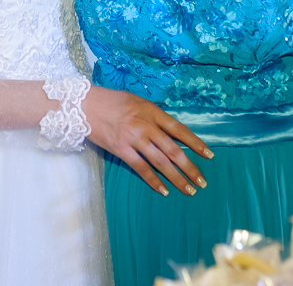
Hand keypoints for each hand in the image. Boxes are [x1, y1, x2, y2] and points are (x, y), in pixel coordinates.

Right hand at [82, 87, 212, 196]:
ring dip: (177, 178)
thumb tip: (170, 132)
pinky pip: (141, 168)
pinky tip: (164, 190)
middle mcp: (146, 125)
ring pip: (160, 162)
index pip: (179, 129)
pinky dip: (154, 181)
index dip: (195, 143)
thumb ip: (153, 115)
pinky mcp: (121, 150)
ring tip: (188, 189)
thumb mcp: (137, 102)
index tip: (208, 155)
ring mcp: (133, 138)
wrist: (84, 105)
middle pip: (173, 150)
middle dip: (190, 167)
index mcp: (152, 111)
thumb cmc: (111, 101)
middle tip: (202, 182)